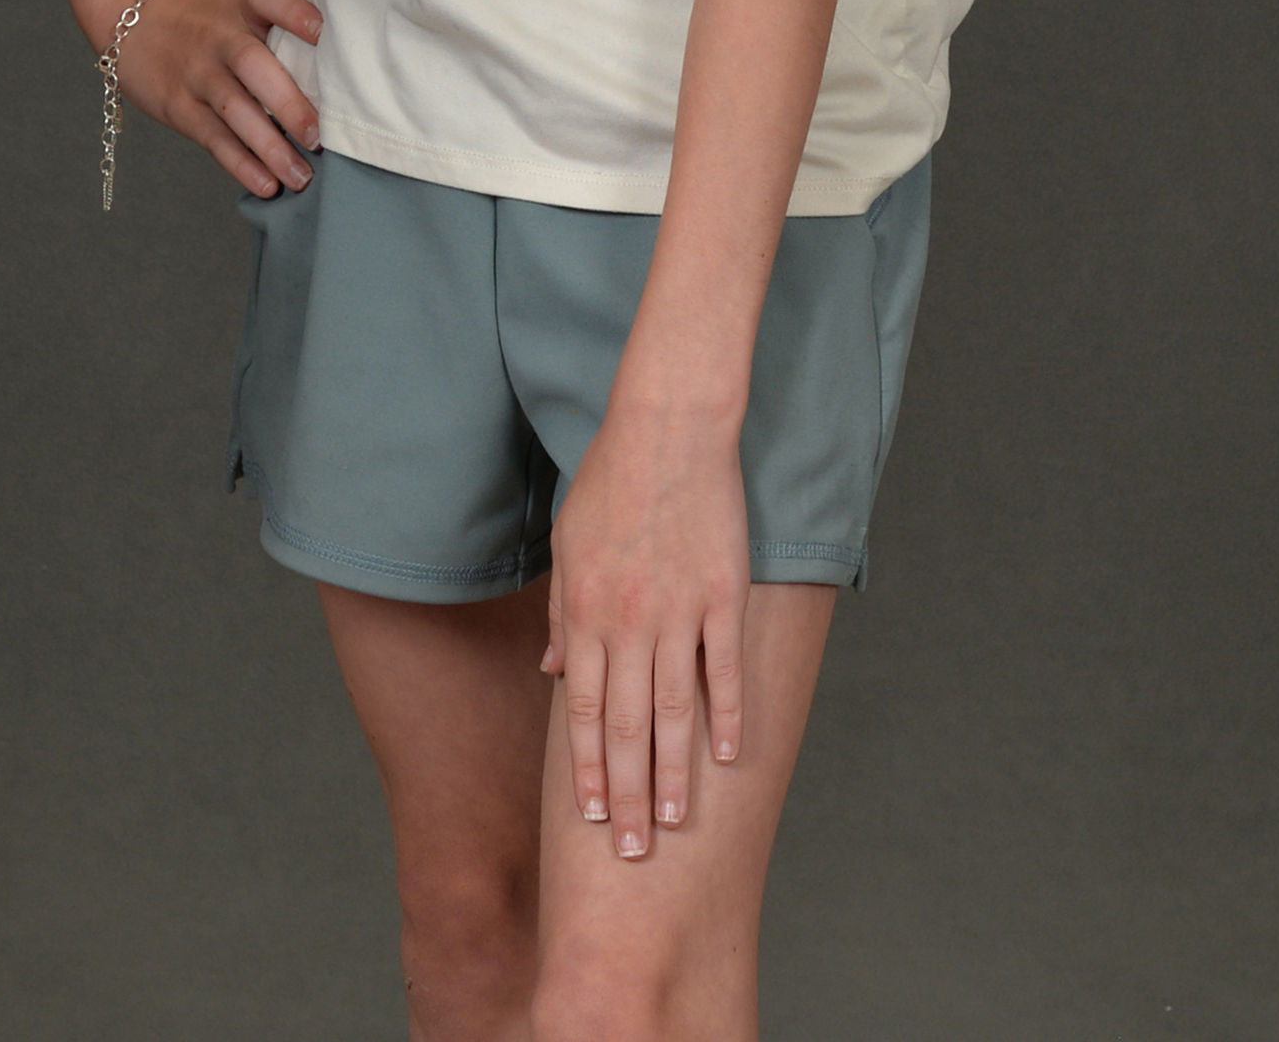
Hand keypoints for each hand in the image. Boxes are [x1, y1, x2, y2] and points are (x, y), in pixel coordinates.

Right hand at [103, 0, 323, 196]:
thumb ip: (282, 26)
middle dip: (287, 103)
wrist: (138, 22)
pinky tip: (267, 184)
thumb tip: (343, 70)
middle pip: (252, 65)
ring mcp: (197, 73)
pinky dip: (241, 165)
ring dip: (270, 148)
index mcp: (241, 6)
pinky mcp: (180, 107)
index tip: (320, 29)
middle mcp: (219, 37)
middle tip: (318, 136)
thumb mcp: (239, 6)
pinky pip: (213, 138)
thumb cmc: (210, 22)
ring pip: (234, 111)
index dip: (294, 11)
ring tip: (302, 176)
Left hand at [542, 395, 748, 857]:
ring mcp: (677, 610)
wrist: (667, 427)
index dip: (586, 768)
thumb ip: (560, 614)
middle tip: (630, 851)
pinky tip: (727, 757)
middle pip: (624, 725)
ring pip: (672, 710)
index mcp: (585, 611)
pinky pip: (723, 668)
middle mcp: (627, 621)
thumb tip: (552, 672)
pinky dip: (726, 716)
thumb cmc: (610, 480)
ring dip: (671, 772)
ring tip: (673, 822)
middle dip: (625, 794)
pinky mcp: (722, 594)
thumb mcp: (567, 544)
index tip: (590, 817)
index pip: (581, 709)